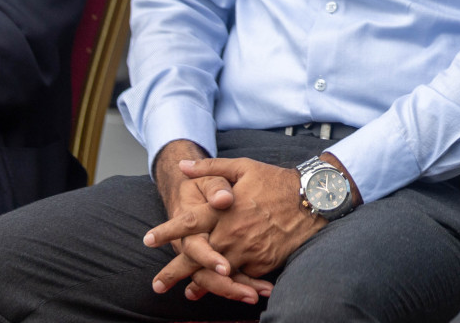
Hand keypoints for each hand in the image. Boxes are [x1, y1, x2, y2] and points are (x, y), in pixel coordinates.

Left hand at [147, 157, 328, 290]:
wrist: (312, 200)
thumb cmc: (275, 181)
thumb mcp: (243, 167)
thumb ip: (211, 167)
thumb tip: (183, 166)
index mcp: (224, 211)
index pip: (188, 223)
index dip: (166, 232)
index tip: (147, 239)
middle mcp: (231, 234)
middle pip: (196, 258)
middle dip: (174, 272)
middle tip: (157, 285)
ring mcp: (247, 251)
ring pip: (217, 273)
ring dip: (200, 285)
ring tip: (187, 294)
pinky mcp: (261, 263)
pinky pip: (242, 276)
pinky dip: (231, 284)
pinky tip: (221, 289)